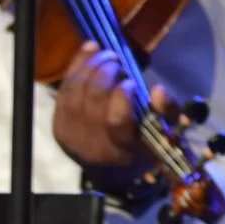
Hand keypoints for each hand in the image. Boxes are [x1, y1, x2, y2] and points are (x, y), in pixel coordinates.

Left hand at [52, 41, 163, 188]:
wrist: (110, 172)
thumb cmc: (143, 150)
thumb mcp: (164, 136)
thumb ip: (166, 113)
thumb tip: (159, 90)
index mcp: (122, 150)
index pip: (116, 121)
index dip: (121, 96)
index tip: (131, 82)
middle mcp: (92, 145)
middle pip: (92, 101)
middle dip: (103, 74)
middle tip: (116, 60)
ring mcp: (71, 135)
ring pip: (75, 93)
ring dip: (88, 67)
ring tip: (104, 53)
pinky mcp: (58, 126)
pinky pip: (63, 91)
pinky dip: (75, 68)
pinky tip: (88, 51)